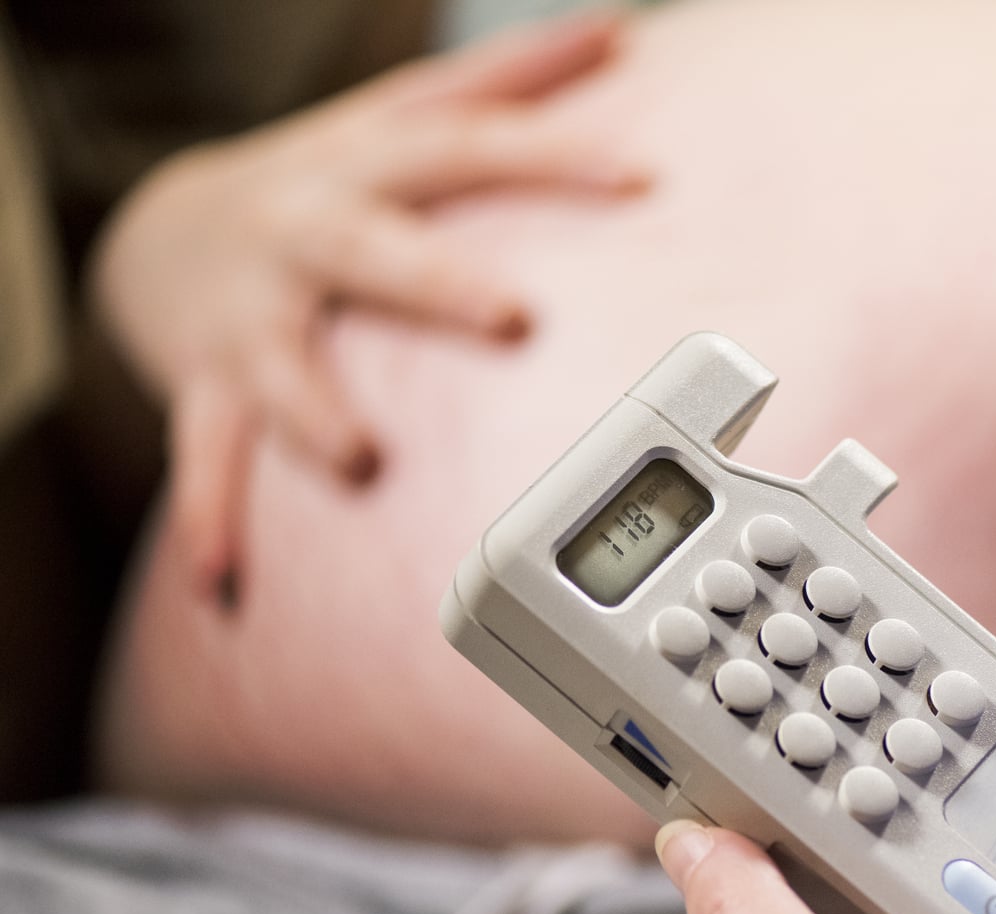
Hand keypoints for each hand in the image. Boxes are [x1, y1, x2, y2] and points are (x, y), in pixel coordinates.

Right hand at [91, 11, 647, 605]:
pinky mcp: (207, 387)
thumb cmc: (321, 183)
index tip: (642, 179)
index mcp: (366, 167)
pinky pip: (206, 458)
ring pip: (280, 365)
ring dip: (314, 412)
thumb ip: (510, 81)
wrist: (158, 235)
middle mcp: (305, 234)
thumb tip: (615, 29)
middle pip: (370, 250)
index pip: (470, 150)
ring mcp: (250, 317)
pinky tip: (220, 580)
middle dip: (434, 280)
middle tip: (513, 318)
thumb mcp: (402, 117)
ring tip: (358, 460)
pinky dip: (209, 518)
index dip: (555, 157)